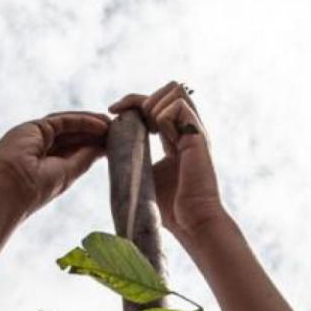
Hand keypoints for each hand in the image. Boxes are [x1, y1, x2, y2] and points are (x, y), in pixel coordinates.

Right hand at [0, 110, 110, 217]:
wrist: (8, 188)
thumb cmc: (35, 190)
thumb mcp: (67, 174)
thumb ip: (83, 158)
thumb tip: (103, 148)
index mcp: (46, 163)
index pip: (74, 150)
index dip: (94, 145)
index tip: (115, 145)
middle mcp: (41, 148)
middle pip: (73, 136)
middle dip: (96, 133)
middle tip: (119, 131)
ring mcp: (37, 136)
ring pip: (69, 125)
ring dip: (92, 124)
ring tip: (113, 126)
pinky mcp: (36, 127)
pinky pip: (64, 121)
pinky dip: (83, 121)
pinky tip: (102, 125)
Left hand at [108, 81, 224, 239]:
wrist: (192, 223)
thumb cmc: (172, 209)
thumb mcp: (146, 176)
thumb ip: (136, 156)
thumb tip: (113, 145)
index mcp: (177, 138)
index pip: (157, 104)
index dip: (133, 101)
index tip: (112, 110)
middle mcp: (188, 131)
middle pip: (170, 88)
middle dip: (142, 98)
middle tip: (128, 120)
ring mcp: (195, 132)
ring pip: (176, 90)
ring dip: (153, 104)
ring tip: (146, 130)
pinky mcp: (198, 137)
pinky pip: (178, 106)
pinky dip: (163, 115)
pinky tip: (158, 136)